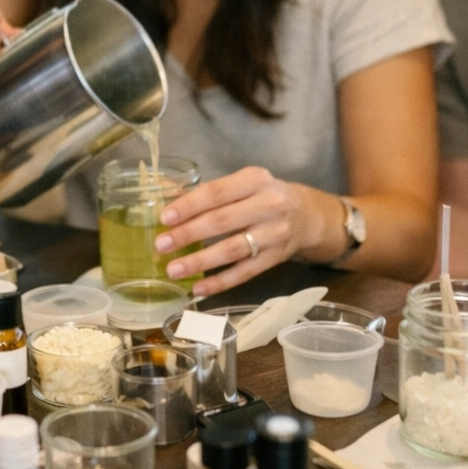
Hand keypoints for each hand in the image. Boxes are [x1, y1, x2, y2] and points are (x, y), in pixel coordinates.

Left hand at [152, 166, 314, 296]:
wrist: (306, 216)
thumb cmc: (263, 197)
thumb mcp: (243, 184)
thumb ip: (209, 191)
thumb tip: (164, 193)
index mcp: (255, 180)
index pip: (217, 193)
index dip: (189, 205)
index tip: (164, 218)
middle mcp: (269, 206)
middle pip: (222, 221)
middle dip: (188, 234)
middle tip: (161, 245)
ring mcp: (274, 234)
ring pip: (232, 250)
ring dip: (200, 262)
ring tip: (173, 270)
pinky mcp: (276, 258)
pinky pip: (244, 273)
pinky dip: (220, 282)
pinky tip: (198, 288)